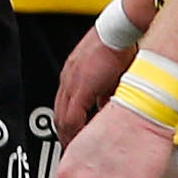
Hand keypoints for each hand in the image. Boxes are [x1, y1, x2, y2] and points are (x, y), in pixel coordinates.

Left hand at [52, 25, 130, 140]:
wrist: (118, 29)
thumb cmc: (117, 47)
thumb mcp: (108, 73)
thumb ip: (104, 91)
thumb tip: (107, 107)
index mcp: (72, 77)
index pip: (64, 107)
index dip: (67, 126)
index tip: (72, 138)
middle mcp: (67, 80)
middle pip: (59, 115)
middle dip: (65, 133)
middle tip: (71, 148)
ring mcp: (72, 82)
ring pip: (62, 117)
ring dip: (68, 133)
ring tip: (75, 147)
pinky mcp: (81, 86)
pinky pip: (73, 114)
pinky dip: (75, 129)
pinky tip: (82, 138)